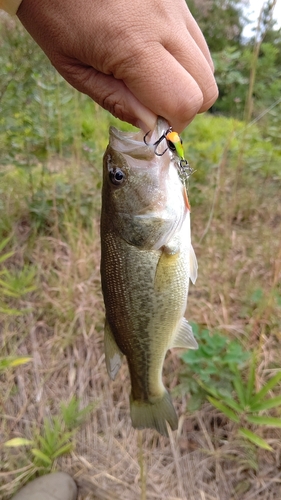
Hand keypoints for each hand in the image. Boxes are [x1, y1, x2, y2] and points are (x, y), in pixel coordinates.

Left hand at [17, 0, 217, 131]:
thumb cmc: (55, 14)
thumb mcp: (74, 69)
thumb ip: (116, 101)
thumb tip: (152, 126)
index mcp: (134, 46)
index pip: (183, 103)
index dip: (171, 126)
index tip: (151, 127)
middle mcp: (165, 23)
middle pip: (206, 90)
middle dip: (183, 108)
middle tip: (151, 105)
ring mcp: (176, 6)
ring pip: (207, 66)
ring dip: (186, 84)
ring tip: (151, 77)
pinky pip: (198, 41)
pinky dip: (184, 60)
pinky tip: (155, 54)